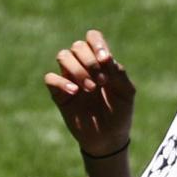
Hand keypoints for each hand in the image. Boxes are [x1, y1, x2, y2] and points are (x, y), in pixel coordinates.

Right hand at [44, 30, 135, 156]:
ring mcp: (70, 79)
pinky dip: (62, 81)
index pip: (93, 37)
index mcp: (101, 62)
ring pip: (63, 56)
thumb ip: (118, 73)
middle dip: (90, 60)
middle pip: (77, 46)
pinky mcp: (59, 94)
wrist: (109, 138)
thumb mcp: (126, 92)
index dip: (96, 43)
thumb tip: (105, 58)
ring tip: (91, 88)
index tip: (105, 59)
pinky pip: (50, 78)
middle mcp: (84, 67)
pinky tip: (75, 92)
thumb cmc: (120, 113)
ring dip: (78, 69)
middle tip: (102, 81)